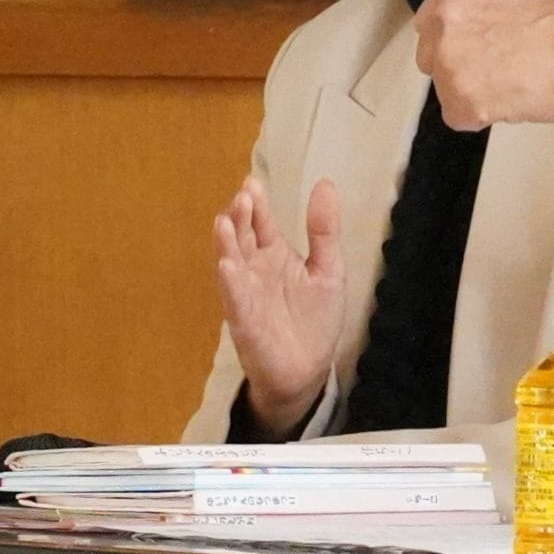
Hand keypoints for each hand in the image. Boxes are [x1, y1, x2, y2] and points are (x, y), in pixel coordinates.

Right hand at [213, 176, 345, 436]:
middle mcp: (255, 271)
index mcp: (275, 256)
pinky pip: (235, 300)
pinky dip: (230, 283)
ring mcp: (247, 294)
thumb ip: (324, 230)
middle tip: (241, 197)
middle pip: (242, 238)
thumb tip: (324, 184)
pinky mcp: (245, 321)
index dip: (257, 204)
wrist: (308, 369)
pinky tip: (226, 266)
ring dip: (226, 244)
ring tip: (224, 222)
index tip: (251, 183)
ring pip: (232, 263)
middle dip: (240, 217)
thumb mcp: (328, 268)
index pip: (262, 224)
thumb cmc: (315, 318)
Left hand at [415, 0, 553, 128]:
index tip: (476, 46)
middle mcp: (444, 19)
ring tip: (512, 84)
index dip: (456, 39)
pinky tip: (512, 100)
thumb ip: (476, 13)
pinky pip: (459, 117)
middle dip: (457, 65)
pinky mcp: (459, 99)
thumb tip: (469, 43)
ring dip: (471, 92)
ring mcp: (448, 61)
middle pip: (430, 55)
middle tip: (495, 68)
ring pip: (445, 88)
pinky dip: (482, 116)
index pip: (432, 21)